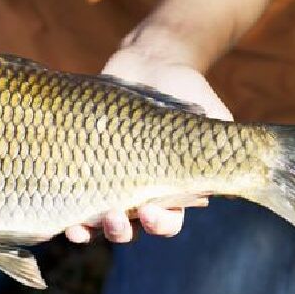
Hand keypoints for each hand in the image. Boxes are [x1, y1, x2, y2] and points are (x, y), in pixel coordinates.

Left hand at [64, 49, 232, 243]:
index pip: (168, 222)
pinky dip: (65, 209)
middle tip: (114, 218)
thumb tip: (235, 176)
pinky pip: (72, 198)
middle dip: (121, 230)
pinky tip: (59, 213)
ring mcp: (109, 183)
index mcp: (171, 190)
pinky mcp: (81, 168)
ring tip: (80, 226)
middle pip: (131, 229)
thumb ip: (221, 147)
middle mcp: (139, 193)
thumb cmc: (188, 91)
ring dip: (89, 230)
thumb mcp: (212, 117)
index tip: (151, 212)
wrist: (151, 63)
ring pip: (98, 221)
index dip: (160, 224)